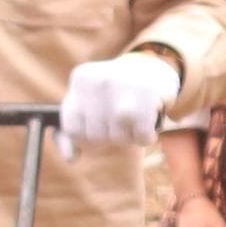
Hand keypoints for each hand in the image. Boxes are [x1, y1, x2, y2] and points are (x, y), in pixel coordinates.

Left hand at [58, 50, 177, 161]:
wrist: (154, 68)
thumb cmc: (117, 94)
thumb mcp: (89, 104)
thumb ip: (74, 131)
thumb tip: (71, 158)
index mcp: (81, 80)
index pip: (72, 129)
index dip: (86, 139)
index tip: (99, 131)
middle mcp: (98, 81)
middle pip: (96, 136)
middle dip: (110, 137)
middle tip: (120, 122)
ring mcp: (122, 88)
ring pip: (118, 138)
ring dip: (130, 137)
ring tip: (134, 120)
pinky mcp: (147, 97)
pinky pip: (142, 138)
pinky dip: (146, 137)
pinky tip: (148, 123)